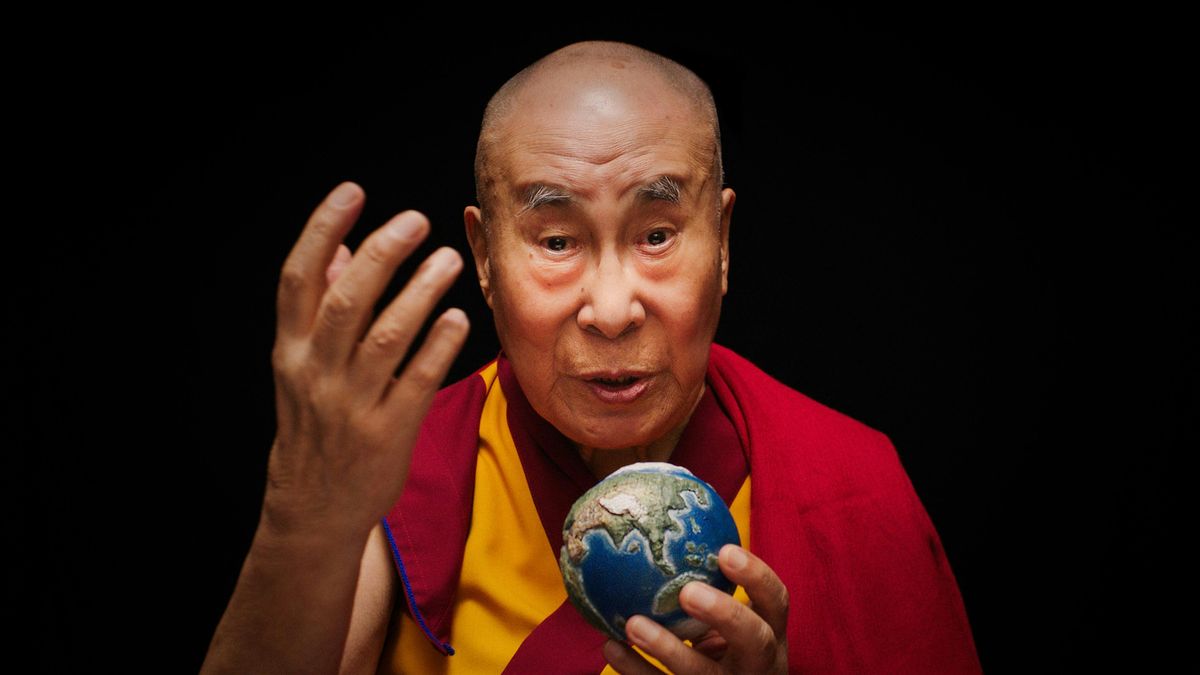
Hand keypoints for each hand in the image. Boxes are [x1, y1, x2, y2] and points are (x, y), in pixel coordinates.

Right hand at [264, 181, 468, 537]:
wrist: (314, 510)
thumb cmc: (315, 428)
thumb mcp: (300, 370)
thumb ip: (317, 313)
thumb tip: (334, 253)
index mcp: (292, 351)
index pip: (299, 279)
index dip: (322, 230)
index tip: (352, 192)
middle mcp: (317, 373)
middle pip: (347, 300)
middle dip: (381, 253)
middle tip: (416, 220)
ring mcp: (352, 404)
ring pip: (386, 336)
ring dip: (419, 292)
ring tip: (449, 257)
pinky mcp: (388, 432)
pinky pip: (416, 380)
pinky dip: (437, 346)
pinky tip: (457, 317)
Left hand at [603, 544, 788, 673]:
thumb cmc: (724, 649)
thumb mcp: (732, 622)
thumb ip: (711, 586)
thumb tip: (662, 522)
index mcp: (770, 634)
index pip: (776, 601)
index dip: (755, 577)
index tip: (725, 550)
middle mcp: (757, 665)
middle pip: (754, 641)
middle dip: (725, 614)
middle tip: (687, 591)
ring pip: (703, 674)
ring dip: (667, 649)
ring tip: (633, 623)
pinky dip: (636, 670)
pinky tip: (611, 646)